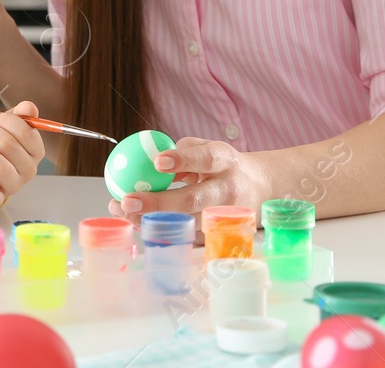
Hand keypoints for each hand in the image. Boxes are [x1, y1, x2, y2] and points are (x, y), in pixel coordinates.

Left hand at [105, 137, 272, 220]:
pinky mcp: (219, 234)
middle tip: (127, 200)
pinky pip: (187, 236)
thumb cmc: (224, 165)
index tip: (157, 161)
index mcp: (225, 161)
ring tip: (122, 212)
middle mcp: (227, 190)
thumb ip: (180, 153)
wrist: (261, 187)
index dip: (182, 160)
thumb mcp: (208, 148)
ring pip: (187, 223)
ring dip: (152, 220)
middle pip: (193, 200)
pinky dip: (161, 230)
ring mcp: (225, 216)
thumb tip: (147, 162)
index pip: (205, 159)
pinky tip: (137, 222)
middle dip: (157, 202)